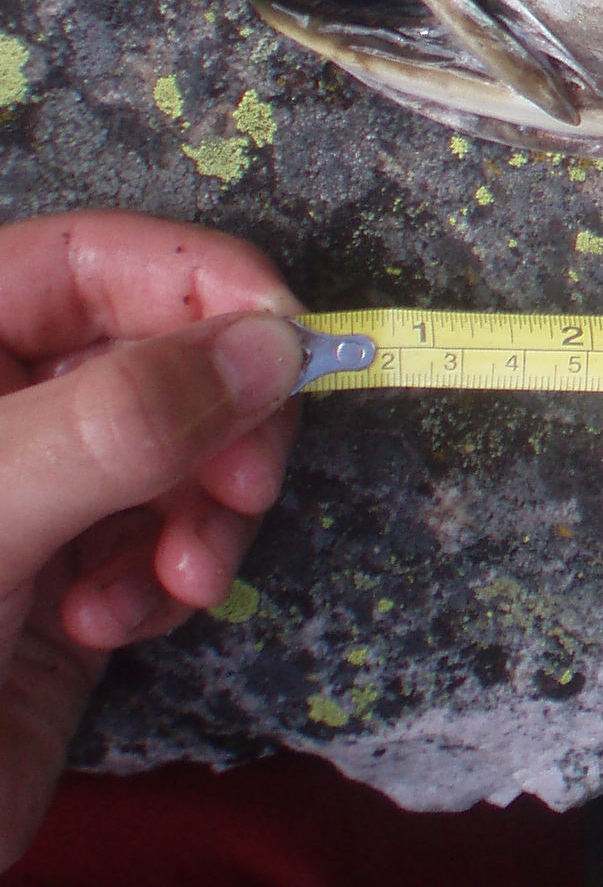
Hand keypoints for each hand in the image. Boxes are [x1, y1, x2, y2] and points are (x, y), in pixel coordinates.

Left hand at [0, 213, 306, 867]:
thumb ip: (122, 417)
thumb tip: (275, 344)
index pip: (85, 259)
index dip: (195, 281)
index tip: (288, 339)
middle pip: (155, 354)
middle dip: (216, 421)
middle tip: (248, 485)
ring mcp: (29, 501)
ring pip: (178, 451)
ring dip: (202, 514)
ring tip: (179, 581)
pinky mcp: (63, 584)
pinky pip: (160, 541)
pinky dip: (166, 580)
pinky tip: (115, 627)